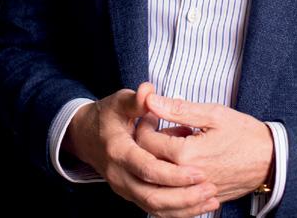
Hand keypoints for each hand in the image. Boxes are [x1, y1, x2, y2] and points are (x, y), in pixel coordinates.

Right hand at [62, 82, 219, 216]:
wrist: (86, 136)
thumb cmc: (107, 116)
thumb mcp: (120, 102)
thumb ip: (137, 100)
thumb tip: (149, 91)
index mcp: (119, 151)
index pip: (147, 169)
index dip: (173, 174)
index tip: (199, 172)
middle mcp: (119, 176)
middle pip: (153, 196)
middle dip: (184, 196)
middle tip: (211, 188)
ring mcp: (124, 188)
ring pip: (155, 208)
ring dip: (184, 207)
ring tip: (211, 199)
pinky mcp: (131, 194)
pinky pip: (154, 209)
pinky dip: (177, 211)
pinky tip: (199, 205)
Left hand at [136, 92, 274, 204]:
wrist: (270, 160)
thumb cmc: (243, 133)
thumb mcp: (212, 114)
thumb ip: (178, 109)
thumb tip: (151, 100)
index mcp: (185, 154)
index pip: (147, 142)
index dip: (144, 124)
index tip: (150, 115)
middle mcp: (185, 178)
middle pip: (149, 162)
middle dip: (149, 143)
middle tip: (162, 127)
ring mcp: (192, 193)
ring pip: (159, 181)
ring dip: (159, 162)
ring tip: (175, 143)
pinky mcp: (200, 200)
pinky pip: (174, 195)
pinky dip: (171, 179)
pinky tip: (182, 163)